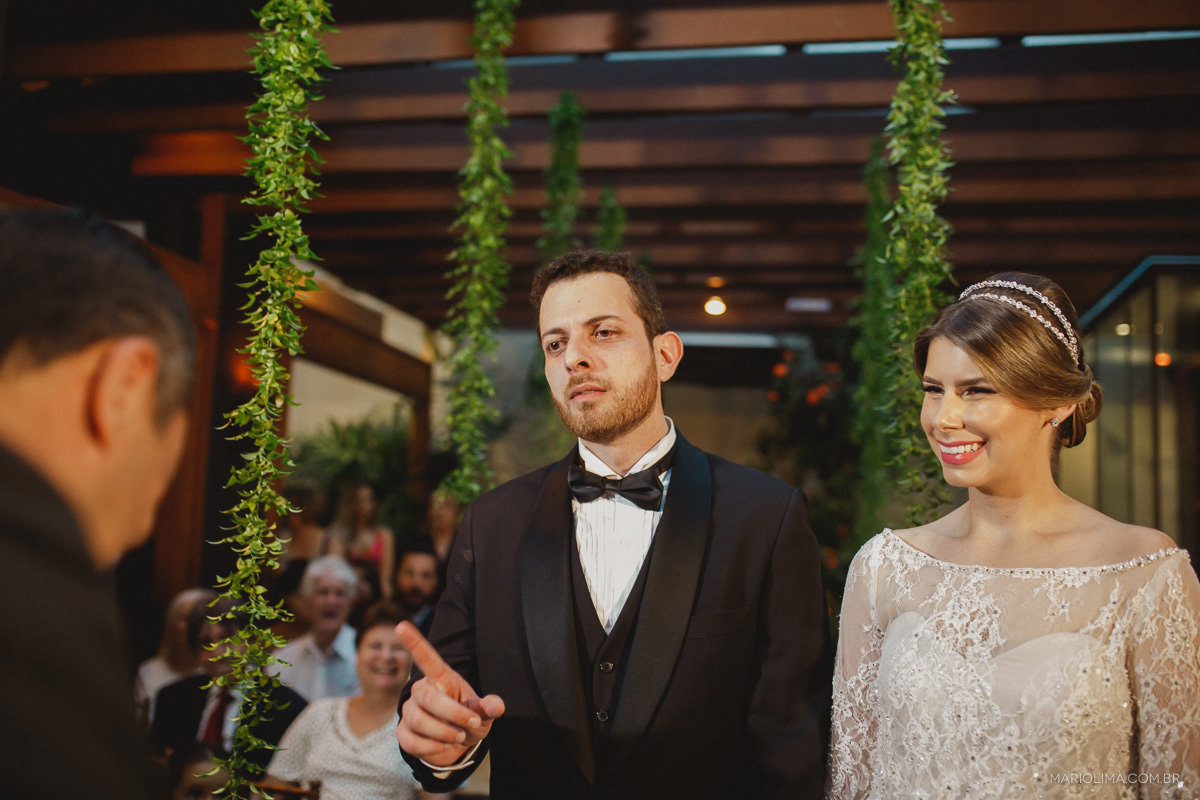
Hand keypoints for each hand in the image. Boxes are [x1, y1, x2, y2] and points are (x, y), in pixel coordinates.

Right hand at [394, 621, 505, 766]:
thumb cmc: (469, 719)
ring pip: (419, 720)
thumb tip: (496, 706)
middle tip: (471, 724)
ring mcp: (409, 710)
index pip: (426, 657)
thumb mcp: (484, 713)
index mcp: (442, 678)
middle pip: (429, 698)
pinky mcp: (402, 731)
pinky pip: (411, 741)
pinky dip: (431, 748)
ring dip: (444, 733)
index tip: (401, 625)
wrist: (457, 743)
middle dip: (453, 714)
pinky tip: (442, 746)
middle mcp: (421, 690)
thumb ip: (489, 707)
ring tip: (458, 736)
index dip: (413, 641)